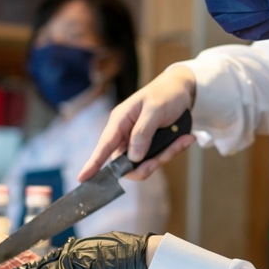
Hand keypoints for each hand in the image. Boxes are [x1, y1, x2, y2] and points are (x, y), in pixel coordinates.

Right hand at [79, 65, 196, 181]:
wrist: (183, 89)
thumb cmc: (165, 94)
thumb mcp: (155, 109)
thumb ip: (142, 132)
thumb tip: (133, 158)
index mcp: (120, 121)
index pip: (104, 146)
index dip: (93, 163)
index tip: (83, 179)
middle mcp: (126, 134)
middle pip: (127, 163)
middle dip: (146, 165)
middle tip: (162, 158)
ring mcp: (139, 141)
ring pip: (145, 163)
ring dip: (165, 156)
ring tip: (183, 139)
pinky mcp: (152, 145)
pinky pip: (159, 158)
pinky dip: (173, 150)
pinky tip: (186, 138)